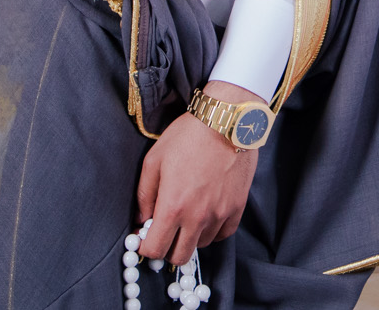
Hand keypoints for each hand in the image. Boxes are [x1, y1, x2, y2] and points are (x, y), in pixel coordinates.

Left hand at [136, 82, 262, 265]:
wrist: (226, 121)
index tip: (147, 237)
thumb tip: (142, 219)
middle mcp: (197, 217)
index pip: (155, 249)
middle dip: (168, 248)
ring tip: (188, 215)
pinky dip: (212, 230)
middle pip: (179, 257)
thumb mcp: (154, 160)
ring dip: (191, 237)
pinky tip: (206, 213)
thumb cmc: (187, 136)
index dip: (147, 246)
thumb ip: (144, 195)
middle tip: (166, 231)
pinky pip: (223, 234)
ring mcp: (220, 215)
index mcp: (172, 207)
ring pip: (201, 245)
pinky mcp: (237, 208)